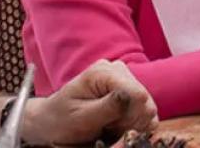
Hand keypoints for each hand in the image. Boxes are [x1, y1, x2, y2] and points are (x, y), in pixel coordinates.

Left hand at [26, 59, 157, 144]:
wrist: (52, 122)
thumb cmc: (61, 120)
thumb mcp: (80, 117)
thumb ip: (108, 107)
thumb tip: (138, 96)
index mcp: (103, 72)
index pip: (137, 94)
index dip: (130, 117)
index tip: (110, 128)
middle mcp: (118, 71)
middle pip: (144, 102)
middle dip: (129, 122)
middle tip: (106, 129)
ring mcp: (125, 81)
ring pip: (146, 109)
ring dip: (130, 124)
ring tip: (108, 127)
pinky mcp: (130, 93)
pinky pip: (145, 113)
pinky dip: (132, 124)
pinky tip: (115, 125)